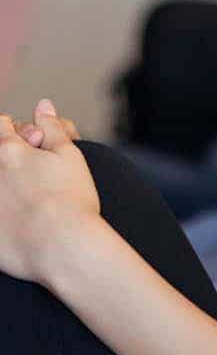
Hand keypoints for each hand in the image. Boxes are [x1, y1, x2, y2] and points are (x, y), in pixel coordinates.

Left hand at [0, 99, 99, 284]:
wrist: (64, 249)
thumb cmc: (72, 200)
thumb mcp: (69, 155)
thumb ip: (53, 128)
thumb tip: (42, 105)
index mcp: (7, 150)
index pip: (0, 125)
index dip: (17, 131)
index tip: (33, 145)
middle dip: (8, 155)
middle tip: (31, 172)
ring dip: (6, 184)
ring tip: (26, 196)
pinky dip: (3, 210)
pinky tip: (16, 218)